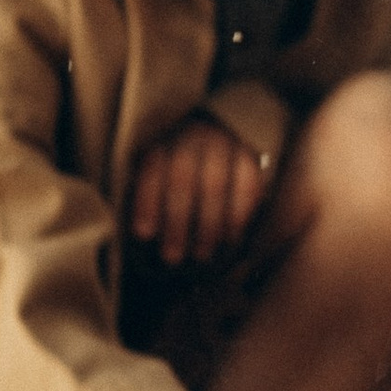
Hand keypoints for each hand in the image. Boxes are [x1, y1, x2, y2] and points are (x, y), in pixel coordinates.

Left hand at [128, 112, 270, 270]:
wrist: (216, 133)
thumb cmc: (178, 165)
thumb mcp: (157, 170)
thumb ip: (149, 194)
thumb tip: (141, 233)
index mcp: (163, 140)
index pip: (152, 171)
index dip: (147, 203)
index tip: (143, 234)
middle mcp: (193, 137)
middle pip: (182, 182)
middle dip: (176, 223)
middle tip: (172, 257)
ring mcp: (224, 143)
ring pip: (215, 187)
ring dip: (207, 226)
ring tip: (201, 255)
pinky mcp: (249, 155)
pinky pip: (246, 187)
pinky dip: (238, 217)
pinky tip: (231, 239)